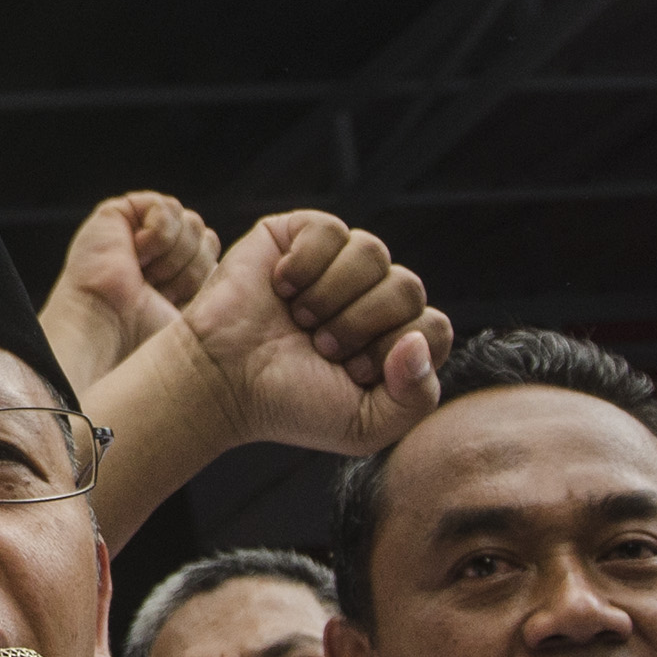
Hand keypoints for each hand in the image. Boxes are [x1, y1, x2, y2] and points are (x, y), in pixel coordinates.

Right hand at [41, 192, 220, 390]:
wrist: (109, 330)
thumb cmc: (145, 333)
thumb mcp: (196, 309)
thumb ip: (213, 281)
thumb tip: (245, 264)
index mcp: (174, 266)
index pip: (211, 247)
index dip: (201, 273)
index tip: (177, 300)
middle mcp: (157, 246)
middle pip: (203, 232)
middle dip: (188, 266)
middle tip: (158, 288)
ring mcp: (137, 228)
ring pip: (189, 220)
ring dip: (172, 255)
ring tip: (145, 274)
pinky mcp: (120, 213)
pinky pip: (165, 208)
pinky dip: (157, 235)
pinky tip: (136, 255)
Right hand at [172, 211, 449, 457]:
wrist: (223, 382)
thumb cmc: (291, 404)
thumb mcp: (366, 426)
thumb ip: (415, 397)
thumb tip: (418, 341)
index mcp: (395, 337)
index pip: (433, 328)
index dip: (395, 350)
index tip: (349, 371)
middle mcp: (373, 295)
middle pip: (408, 288)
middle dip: (359, 324)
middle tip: (319, 345)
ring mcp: (339, 262)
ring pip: (373, 252)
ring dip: (330, 296)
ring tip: (299, 318)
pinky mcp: (301, 234)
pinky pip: (331, 230)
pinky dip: (305, 264)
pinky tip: (281, 287)